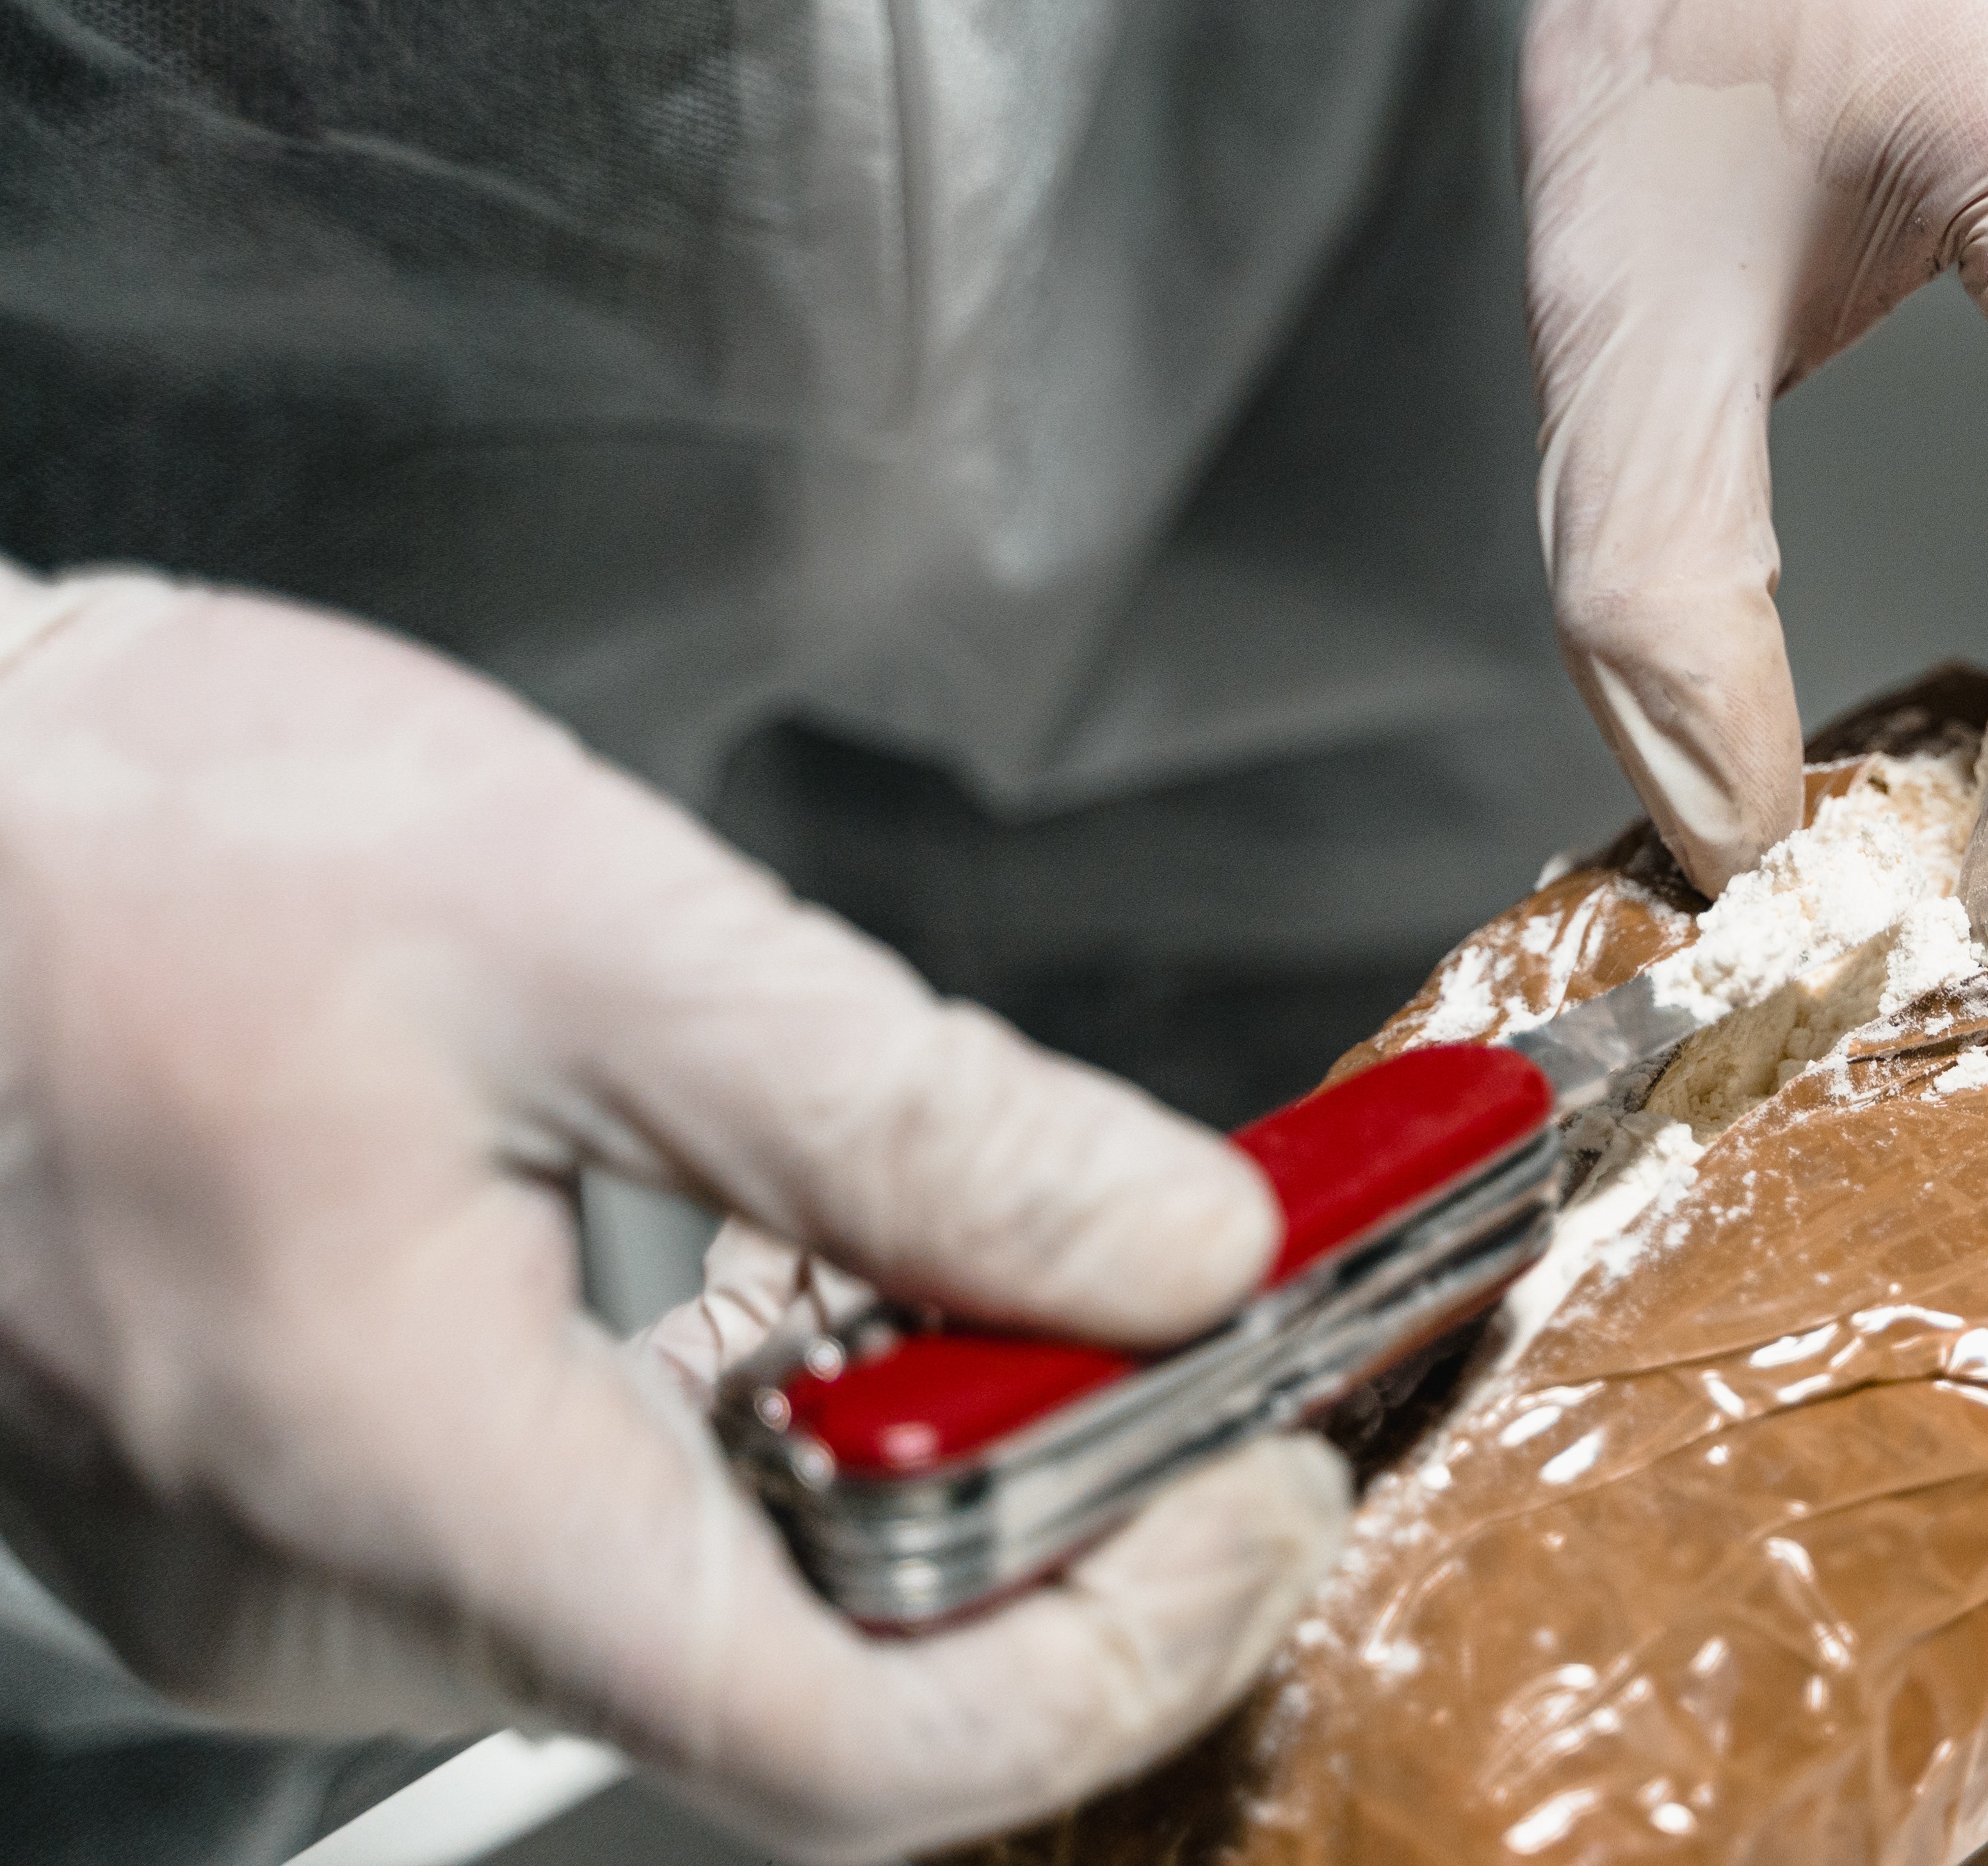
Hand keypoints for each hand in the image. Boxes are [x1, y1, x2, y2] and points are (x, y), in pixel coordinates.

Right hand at [0, 572, 1348, 1859]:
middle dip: (1055, 1528)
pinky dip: (767, 1425)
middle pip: (801, 1678)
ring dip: (921, 1465)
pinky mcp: (293, 1487)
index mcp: (410, 1479)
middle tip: (1218, 1353)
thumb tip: (1172, 1244)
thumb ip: (914, 1117)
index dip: (1117, 1642)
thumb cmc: (118, 845)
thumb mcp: (590, 929)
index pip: (849, 1744)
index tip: (1267, 1491)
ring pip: (707, 1601)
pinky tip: (846, 1280)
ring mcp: (298, 1557)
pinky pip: (596, 1522)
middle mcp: (337, 1589)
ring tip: (1068, 1289)